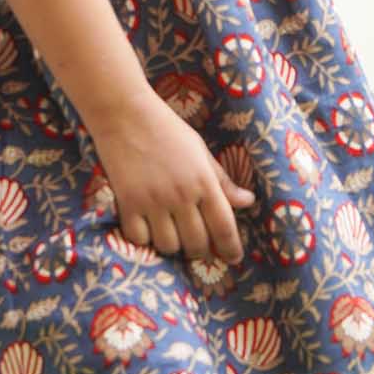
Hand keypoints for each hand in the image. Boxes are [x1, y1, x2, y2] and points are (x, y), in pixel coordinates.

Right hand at [90, 93, 256, 263]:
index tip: (234, 258)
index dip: (231, 248)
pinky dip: (145, 239)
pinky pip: (140, 239)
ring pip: (169, 246)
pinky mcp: (128, 203)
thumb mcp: (200, 152)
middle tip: (200, 247)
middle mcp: (181, 196)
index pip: (224, 227)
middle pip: (198, 244)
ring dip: (174, 246)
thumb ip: (222, 181)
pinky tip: (148, 228)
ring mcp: (153, 201)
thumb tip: (248, 202)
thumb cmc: (167, 130)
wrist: (125, 115)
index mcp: (204, 182)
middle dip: (202, 252)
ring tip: (173, 235)